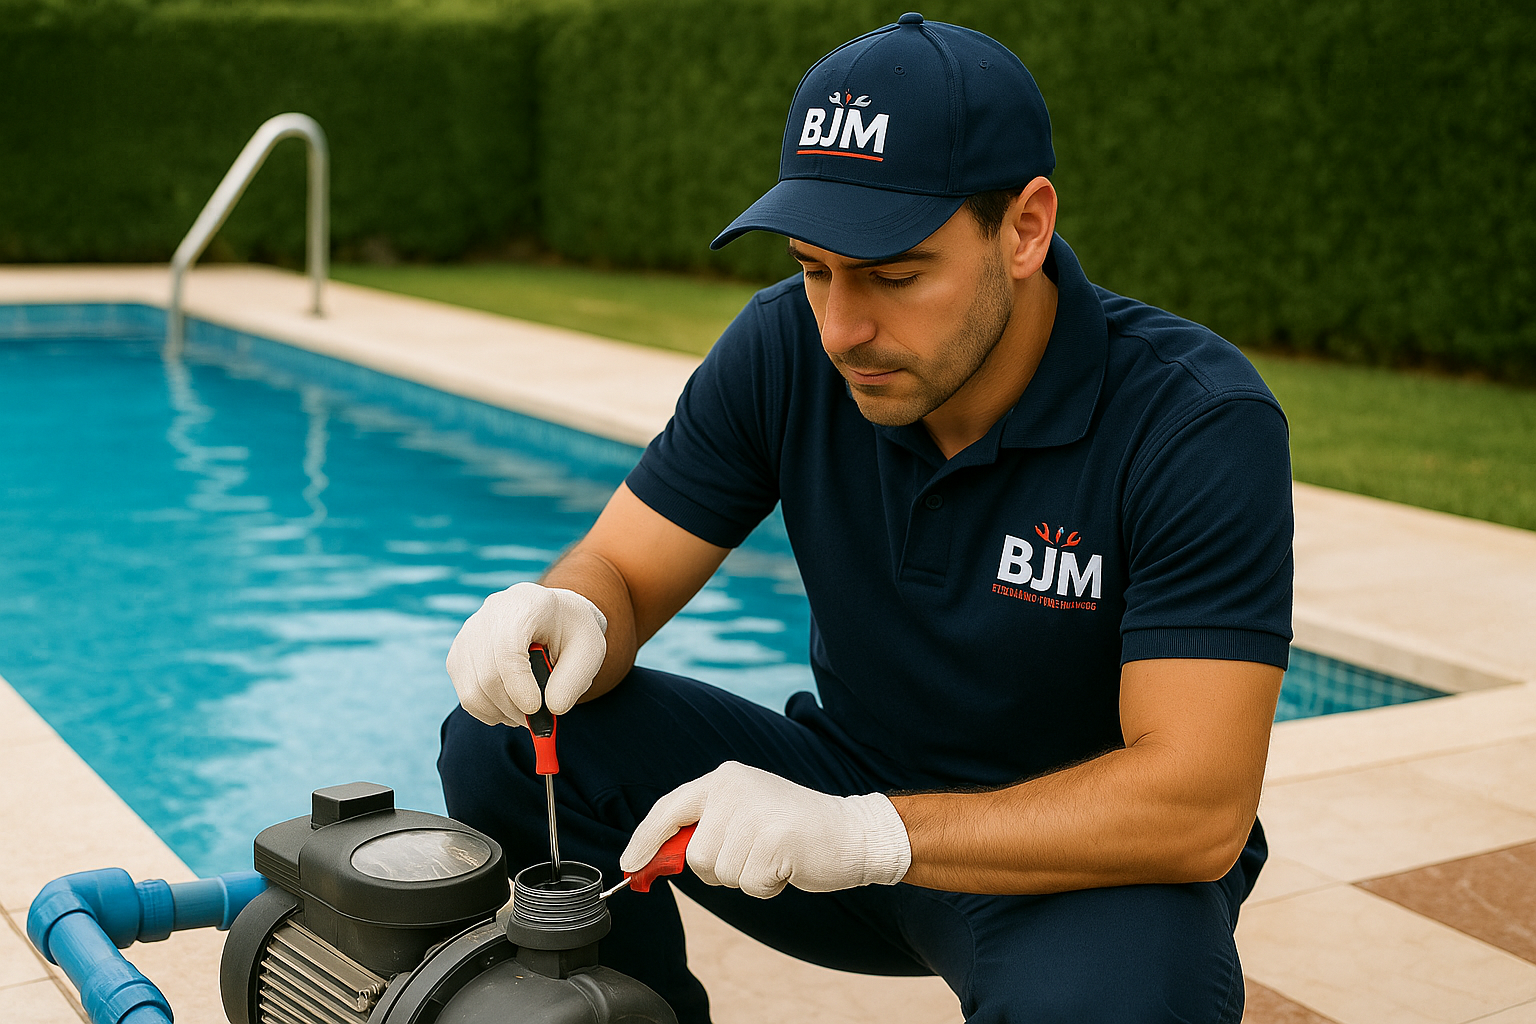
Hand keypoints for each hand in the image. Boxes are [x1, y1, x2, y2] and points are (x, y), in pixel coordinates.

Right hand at [446, 582, 607, 726]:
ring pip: (473, 690)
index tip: (536, 708)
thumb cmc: (572, 633)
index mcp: (526, 605)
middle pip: (488, 675)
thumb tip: (552, 709)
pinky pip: (466, 695)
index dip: (518, 685)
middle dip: (514, 708)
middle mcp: (490, 614)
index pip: (507, 649)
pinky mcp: (458, 654)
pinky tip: (510, 705)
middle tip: (536, 719)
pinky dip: (489, 711)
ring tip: (526, 712)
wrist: (553, 616)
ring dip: (502, 713)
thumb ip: (574, 681)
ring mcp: (469, 634)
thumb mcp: (590, 651)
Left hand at [620, 761, 910, 898]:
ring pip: (720, 873)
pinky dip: (767, 886)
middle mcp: (733, 789)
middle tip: (755, 854)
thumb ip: (704, 828)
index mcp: (724, 778)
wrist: (851, 833)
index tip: (629, 864)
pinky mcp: (773, 839)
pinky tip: (787, 865)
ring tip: (774, 856)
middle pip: (695, 855)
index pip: (668, 808)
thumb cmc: (794, 831)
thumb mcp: (745, 814)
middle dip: (721, 869)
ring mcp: (753, 813)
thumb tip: (652, 861)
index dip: (645, 839)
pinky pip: (748, 885)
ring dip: (747, 877)